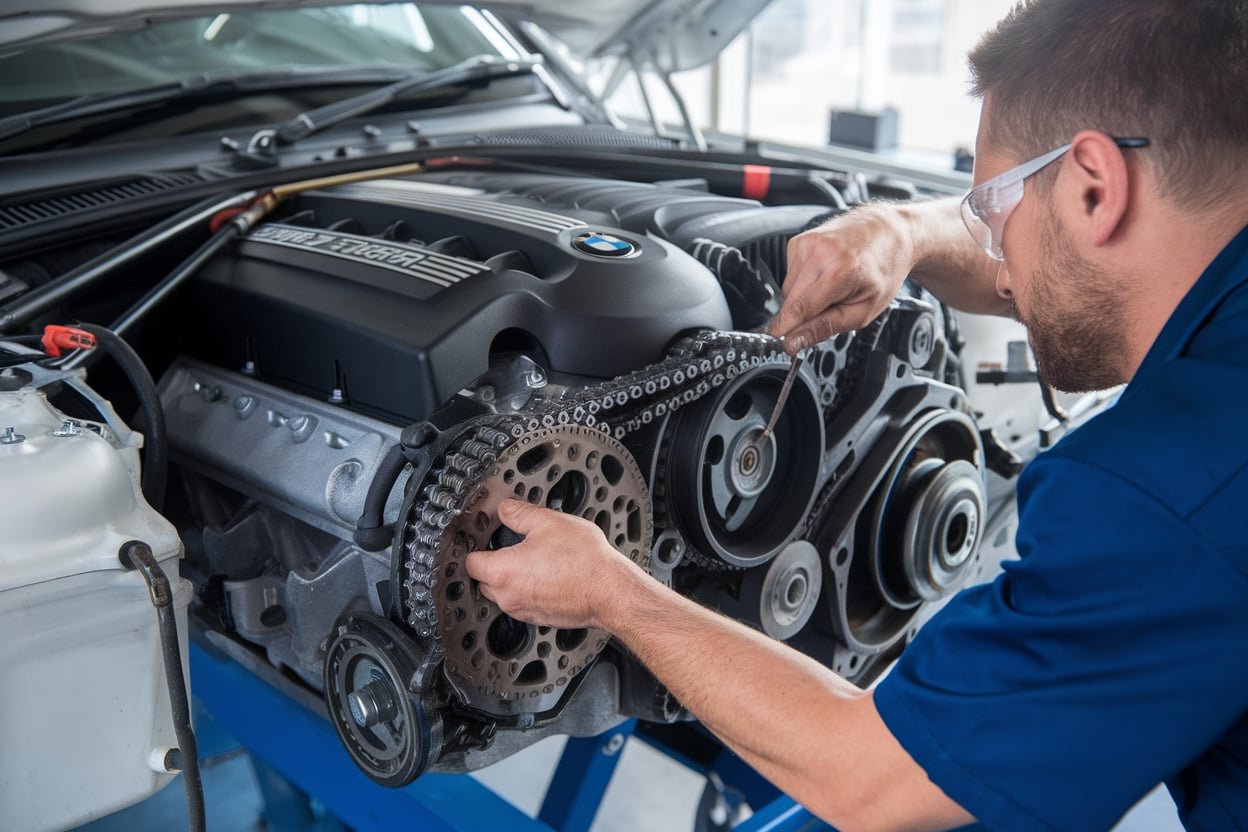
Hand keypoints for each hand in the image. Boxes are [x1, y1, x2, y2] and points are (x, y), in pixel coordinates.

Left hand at [464, 500, 642, 629]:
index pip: (470, 562)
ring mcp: (524, 611)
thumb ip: (519, 514)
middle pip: (483, 581)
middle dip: (492, 564)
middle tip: (510, 547)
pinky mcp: (539, 619)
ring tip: (534, 560)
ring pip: (503, 594)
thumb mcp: (548, 522)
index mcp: (503, 571)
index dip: (475, 546)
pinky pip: (523, 603)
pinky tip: (547, 575)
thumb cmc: (583, 561)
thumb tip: (506, 509)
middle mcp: (508, 596)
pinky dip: (528, 591)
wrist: (610, 590)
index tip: (482, 539)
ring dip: (510, 579)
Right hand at [769, 204, 915, 352]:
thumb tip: (794, 341)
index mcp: (840, 270)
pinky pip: (790, 274)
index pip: (800, 308)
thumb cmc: (883, 270)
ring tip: (831, 287)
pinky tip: (824, 274)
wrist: (890, 232)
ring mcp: (807, 243)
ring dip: (803, 297)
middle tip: (829, 310)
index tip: (779, 342)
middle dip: (802, 314)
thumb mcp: (862, 310)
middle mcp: (819, 252)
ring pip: (787, 289)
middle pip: (790, 301)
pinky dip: (803, 281)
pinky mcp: (798, 241)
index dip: (786, 329)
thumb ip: (825, 327)